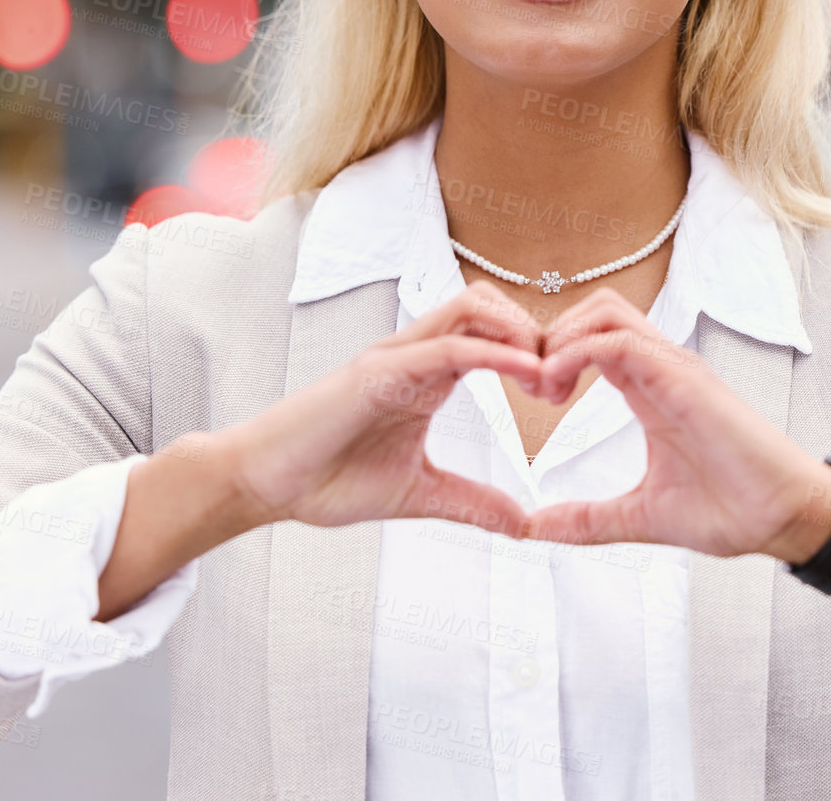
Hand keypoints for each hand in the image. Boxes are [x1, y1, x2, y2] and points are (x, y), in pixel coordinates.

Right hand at [230, 279, 548, 537]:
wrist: (267, 485)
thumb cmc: (327, 479)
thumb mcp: (421, 496)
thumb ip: (472, 503)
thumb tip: (523, 525)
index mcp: (428, 375)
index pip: (493, 334)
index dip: (535, 353)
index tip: (563, 393)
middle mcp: (415, 353)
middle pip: (489, 306)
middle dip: (536, 333)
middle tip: (563, 382)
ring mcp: (396, 356)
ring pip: (471, 308)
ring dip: (519, 332)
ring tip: (548, 375)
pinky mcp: (379, 370)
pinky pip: (448, 346)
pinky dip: (494, 354)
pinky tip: (527, 374)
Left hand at [523, 287, 830, 561]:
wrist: (785, 519)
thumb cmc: (731, 509)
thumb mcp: (640, 515)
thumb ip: (588, 518)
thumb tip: (535, 528)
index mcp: (650, 386)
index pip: (593, 336)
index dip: (552, 353)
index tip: (531, 395)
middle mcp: (661, 366)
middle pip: (594, 308)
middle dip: (550, 335)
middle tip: (530, 386)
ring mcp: (674, 367)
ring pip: (604, 310)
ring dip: (561, 338)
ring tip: (543, 388)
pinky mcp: (683, 378)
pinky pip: (618, 340)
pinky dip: (576, 353)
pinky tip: (557, 390)